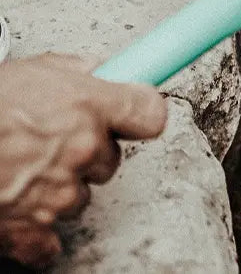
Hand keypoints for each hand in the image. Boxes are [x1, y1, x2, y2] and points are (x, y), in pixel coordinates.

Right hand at [0, 55, 166, 268]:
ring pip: (82, 197)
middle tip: (53, 142)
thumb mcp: (34, 69)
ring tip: (26, 167)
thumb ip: (75, 69)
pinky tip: (20, 204)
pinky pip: (53, 241)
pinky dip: (38, 231)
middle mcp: (82, 151)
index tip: (136, 115)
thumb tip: (99, 68)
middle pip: (111, 160)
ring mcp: (59, 194)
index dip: (141, 114)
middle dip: (88, 152)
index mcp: (88, 106)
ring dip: (61, 187)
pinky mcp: (33, 231)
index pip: (150, 114)